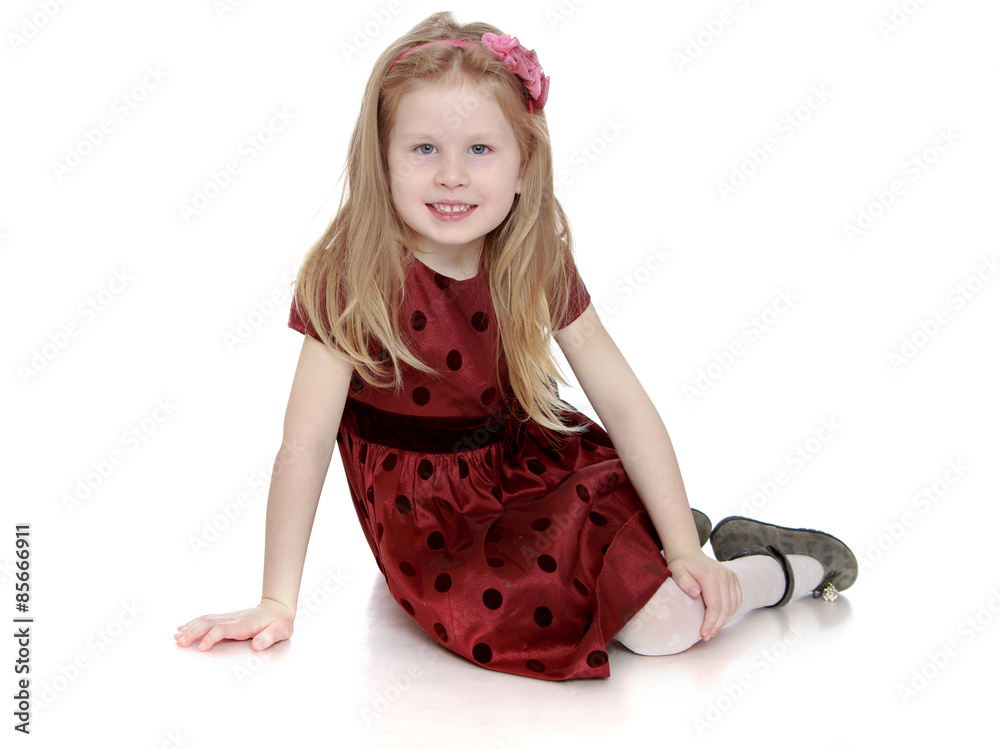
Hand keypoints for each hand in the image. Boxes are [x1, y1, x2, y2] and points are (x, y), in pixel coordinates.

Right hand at [174, 598, 293, 651]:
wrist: (277, 608)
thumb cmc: (278, 622)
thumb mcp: (280, 631)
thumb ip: (269, 637)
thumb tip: (258, 644)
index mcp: (244, 624)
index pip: (223, 629)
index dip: (212, 637)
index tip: (201, 647)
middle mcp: (233, 619)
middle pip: (209, 623)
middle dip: (193, 632)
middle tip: (179, 642)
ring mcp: (228, 617)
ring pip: (205, 620)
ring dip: (190, 628)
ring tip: (176, 637)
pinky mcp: (226, 618)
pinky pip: (207, 619)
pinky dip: (193, 623)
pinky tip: (182, 627)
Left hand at [665, 550, 741, 640]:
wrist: (688, 553)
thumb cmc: (680, 565)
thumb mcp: (676, 570)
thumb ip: (683, 581)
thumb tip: (696, 593)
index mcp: (711, 576)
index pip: (715, 605)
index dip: (710, 622)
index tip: (703, 634)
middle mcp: (724, 576)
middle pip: (726, 608)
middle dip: (717, 625)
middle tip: (707, 636)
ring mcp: (731, 577)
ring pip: (733, 605)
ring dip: (724, 620)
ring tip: (712, 630)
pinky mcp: (734, 579)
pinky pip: (737, 599)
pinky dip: (731, 612)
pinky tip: (721, 619)